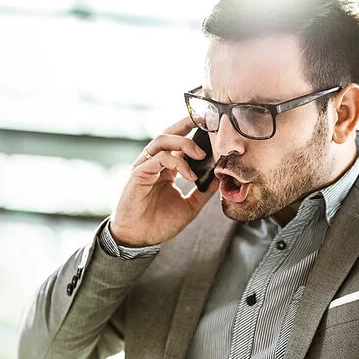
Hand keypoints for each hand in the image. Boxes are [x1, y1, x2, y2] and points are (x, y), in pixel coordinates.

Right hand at [110, 117, 218, 246]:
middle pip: (169, 134)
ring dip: (184, 143)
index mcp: (166, 169)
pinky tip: (190, 175)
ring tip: (201, 154)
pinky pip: (159, 158)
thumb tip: (220, 178)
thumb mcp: (190, 206)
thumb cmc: (159, 224)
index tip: (210, 127)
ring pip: (162, 140)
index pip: (179, 143)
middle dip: (186, 123)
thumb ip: (203, 192)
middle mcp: (154, 164)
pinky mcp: (138, 174)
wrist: (139, 239)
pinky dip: (178, 163)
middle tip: (205, 119)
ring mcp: (145, 167)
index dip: (193, 132)